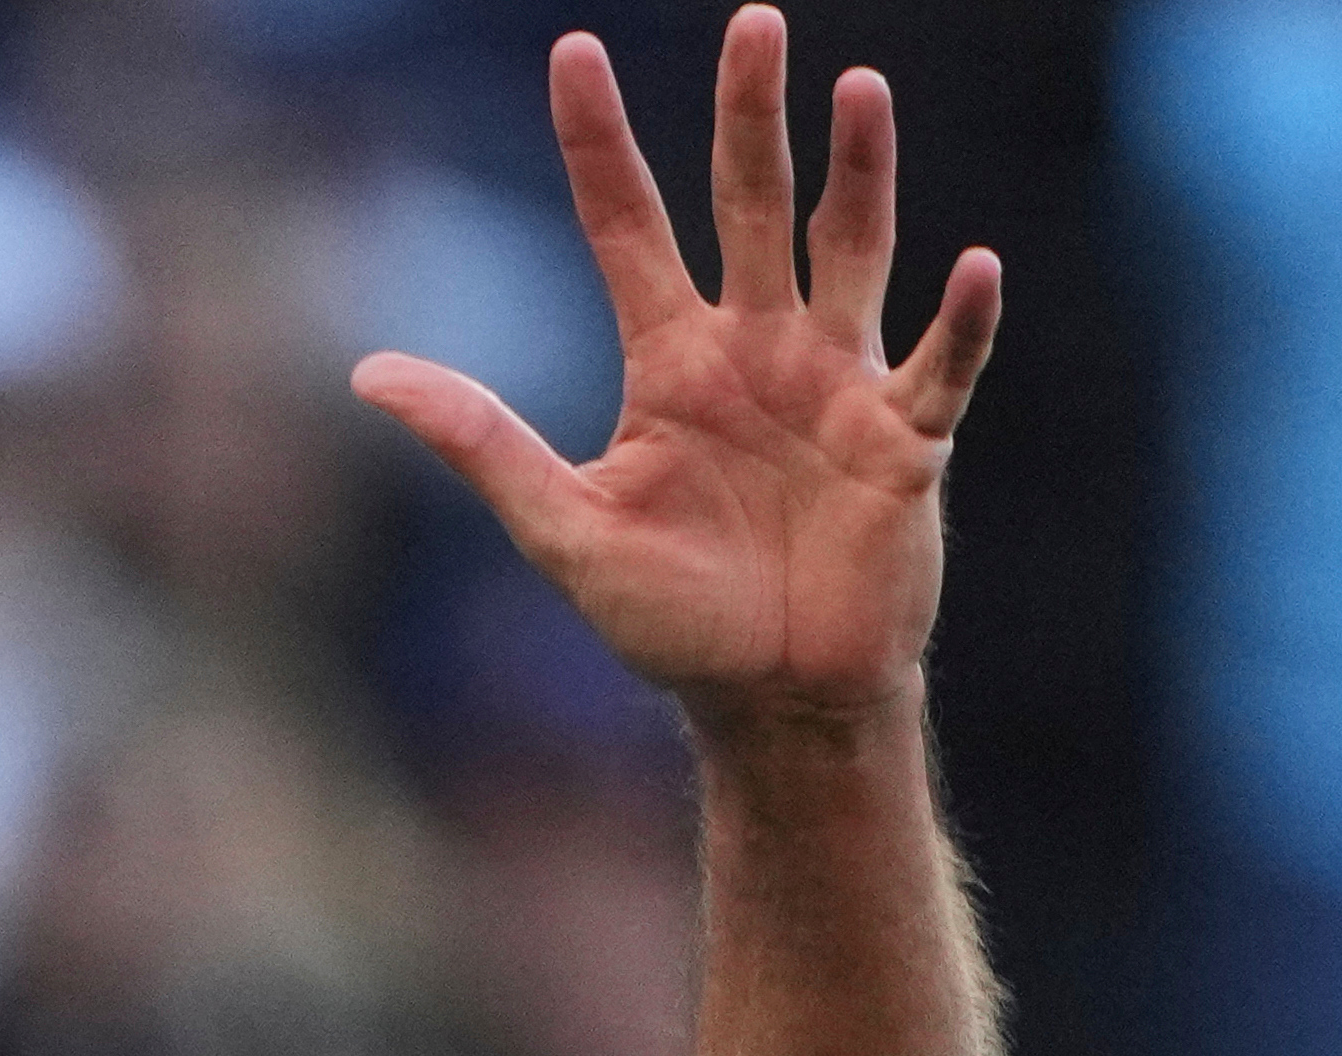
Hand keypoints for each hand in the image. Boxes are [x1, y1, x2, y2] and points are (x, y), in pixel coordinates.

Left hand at [353, 9, 998, 734]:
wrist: (770, 702)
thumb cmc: (672, 621)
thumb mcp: (563, 530)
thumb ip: (482, 442)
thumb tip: (368, 373)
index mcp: (671, 362)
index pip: (627, 225)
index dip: (599, 142)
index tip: (573, 50)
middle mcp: (757, 349)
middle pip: (751, 204)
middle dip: (749, 116)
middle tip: (753, 21)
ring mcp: (838, 386)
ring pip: (851, 254)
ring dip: (861, 177)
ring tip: (860, 89)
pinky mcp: (905, 443)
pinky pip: (940, 367)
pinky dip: (960, 323)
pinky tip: (974, 266)